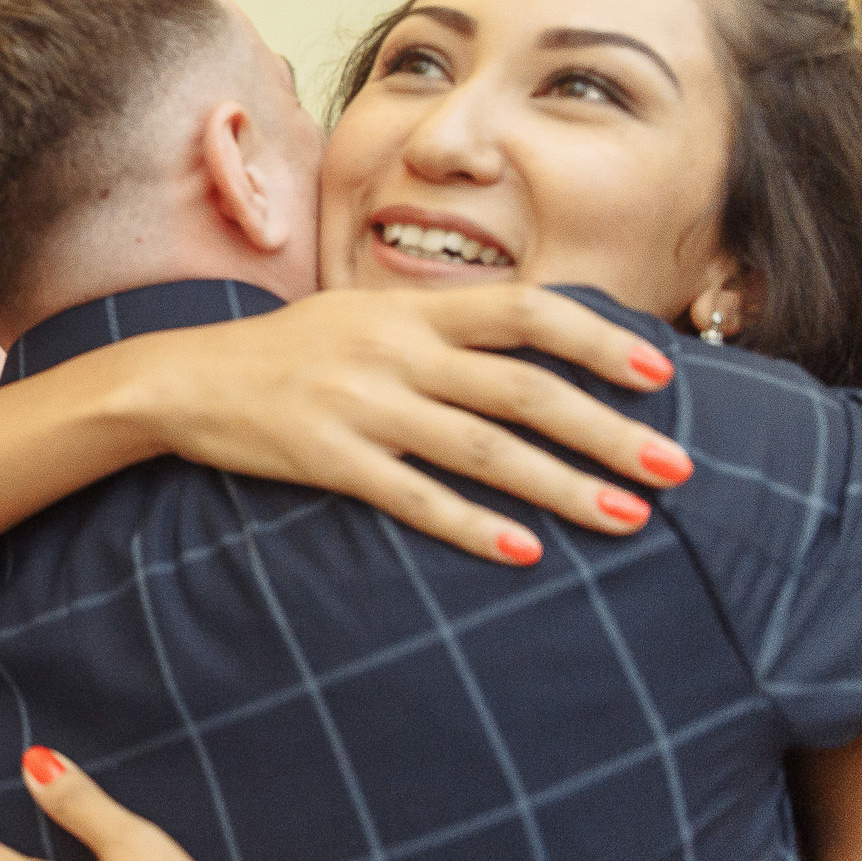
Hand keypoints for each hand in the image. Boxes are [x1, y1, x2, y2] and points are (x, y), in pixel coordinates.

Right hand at [114, 285, 691, 565]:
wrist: (184, 377)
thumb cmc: (287, 351)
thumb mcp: (364, 315)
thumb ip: (440, 327)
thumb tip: (532, 340)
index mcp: (411, 310)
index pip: (527, 314)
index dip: (598, 342)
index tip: (661, 375)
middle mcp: (396, 352)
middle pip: (524, 390)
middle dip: (609, 430)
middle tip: (676, 468)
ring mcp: (363, 406)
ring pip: (483, 449)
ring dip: (562, 486)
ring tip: (627, 519)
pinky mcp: (328, 459)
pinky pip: (413, 496)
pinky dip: (471, 525)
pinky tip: (523, 550)